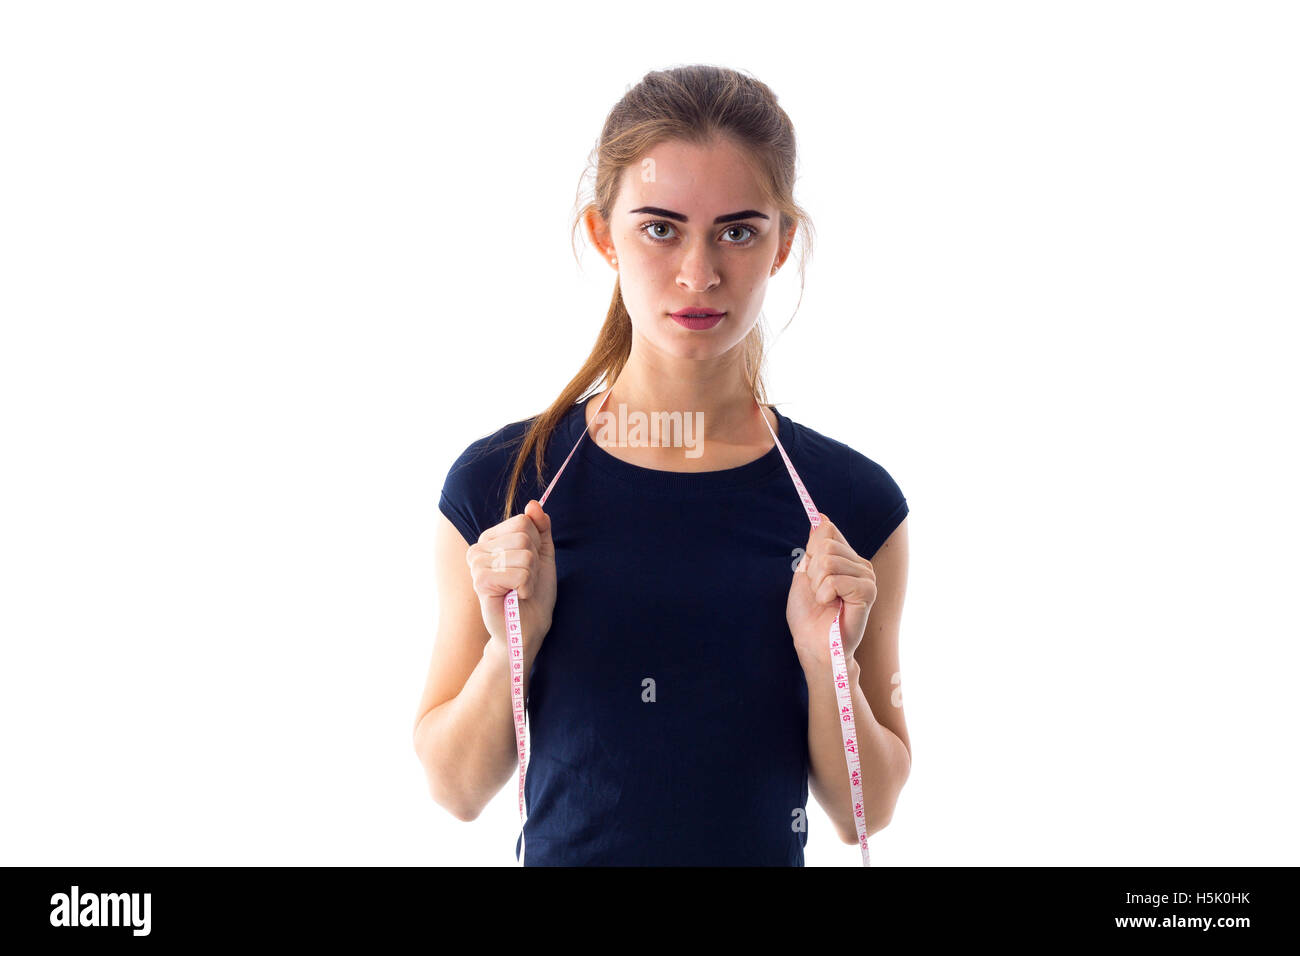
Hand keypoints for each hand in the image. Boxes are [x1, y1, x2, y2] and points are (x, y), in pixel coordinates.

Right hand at [466, 499, 556, 657]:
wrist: (528, 626)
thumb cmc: (534, 592)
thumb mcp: (543, 554)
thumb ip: (541, 527)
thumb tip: (533, 504)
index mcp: (491, 538)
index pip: (523, 521)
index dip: (536, 544)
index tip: (531, 564)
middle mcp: (479, 548)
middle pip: (524, 536)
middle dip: (534, 562)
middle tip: (526, 580)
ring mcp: (476, 564)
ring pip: (523, 555)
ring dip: (531, 577)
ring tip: (520, 589)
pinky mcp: (480, 582)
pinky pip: (518, 573)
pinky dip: (525, 587)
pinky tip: (515, 596)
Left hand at [786, 513, 876, 667]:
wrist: (812, 645)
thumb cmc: (808, 615)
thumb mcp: (805, 573)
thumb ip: (814, 547)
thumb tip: (821, 517)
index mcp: (846, 558)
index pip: (828, 530)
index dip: (812, 549)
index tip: (811, 571)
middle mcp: (860, 564)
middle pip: (826, 545)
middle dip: (812, 571)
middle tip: (819, 592)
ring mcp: (866, 577)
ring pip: (829, 562)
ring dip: (818, 585)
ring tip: (825, 601)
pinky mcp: (868, 592)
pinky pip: (837, 580)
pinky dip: (825, 594)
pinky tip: (831, 606)